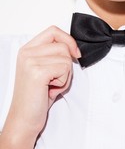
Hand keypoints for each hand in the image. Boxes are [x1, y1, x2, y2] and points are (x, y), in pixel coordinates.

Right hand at [4, 26, 80, 140]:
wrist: (25, 118)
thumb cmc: (37, 97)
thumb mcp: (46, 71)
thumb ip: (55, 56)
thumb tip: (74, 48)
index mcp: (27, 49)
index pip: (54, 31)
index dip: (69, 40)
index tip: (75, 54)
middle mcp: (26, 52)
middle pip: (63, 45)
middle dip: (67, 64)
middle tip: (56, 79)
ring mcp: (30, 61)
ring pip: (66, 58)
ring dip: (66, 75)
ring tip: (52, 85)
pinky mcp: (37, 72)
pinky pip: (65, 69)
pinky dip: (64, 82)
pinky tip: (52, 89)